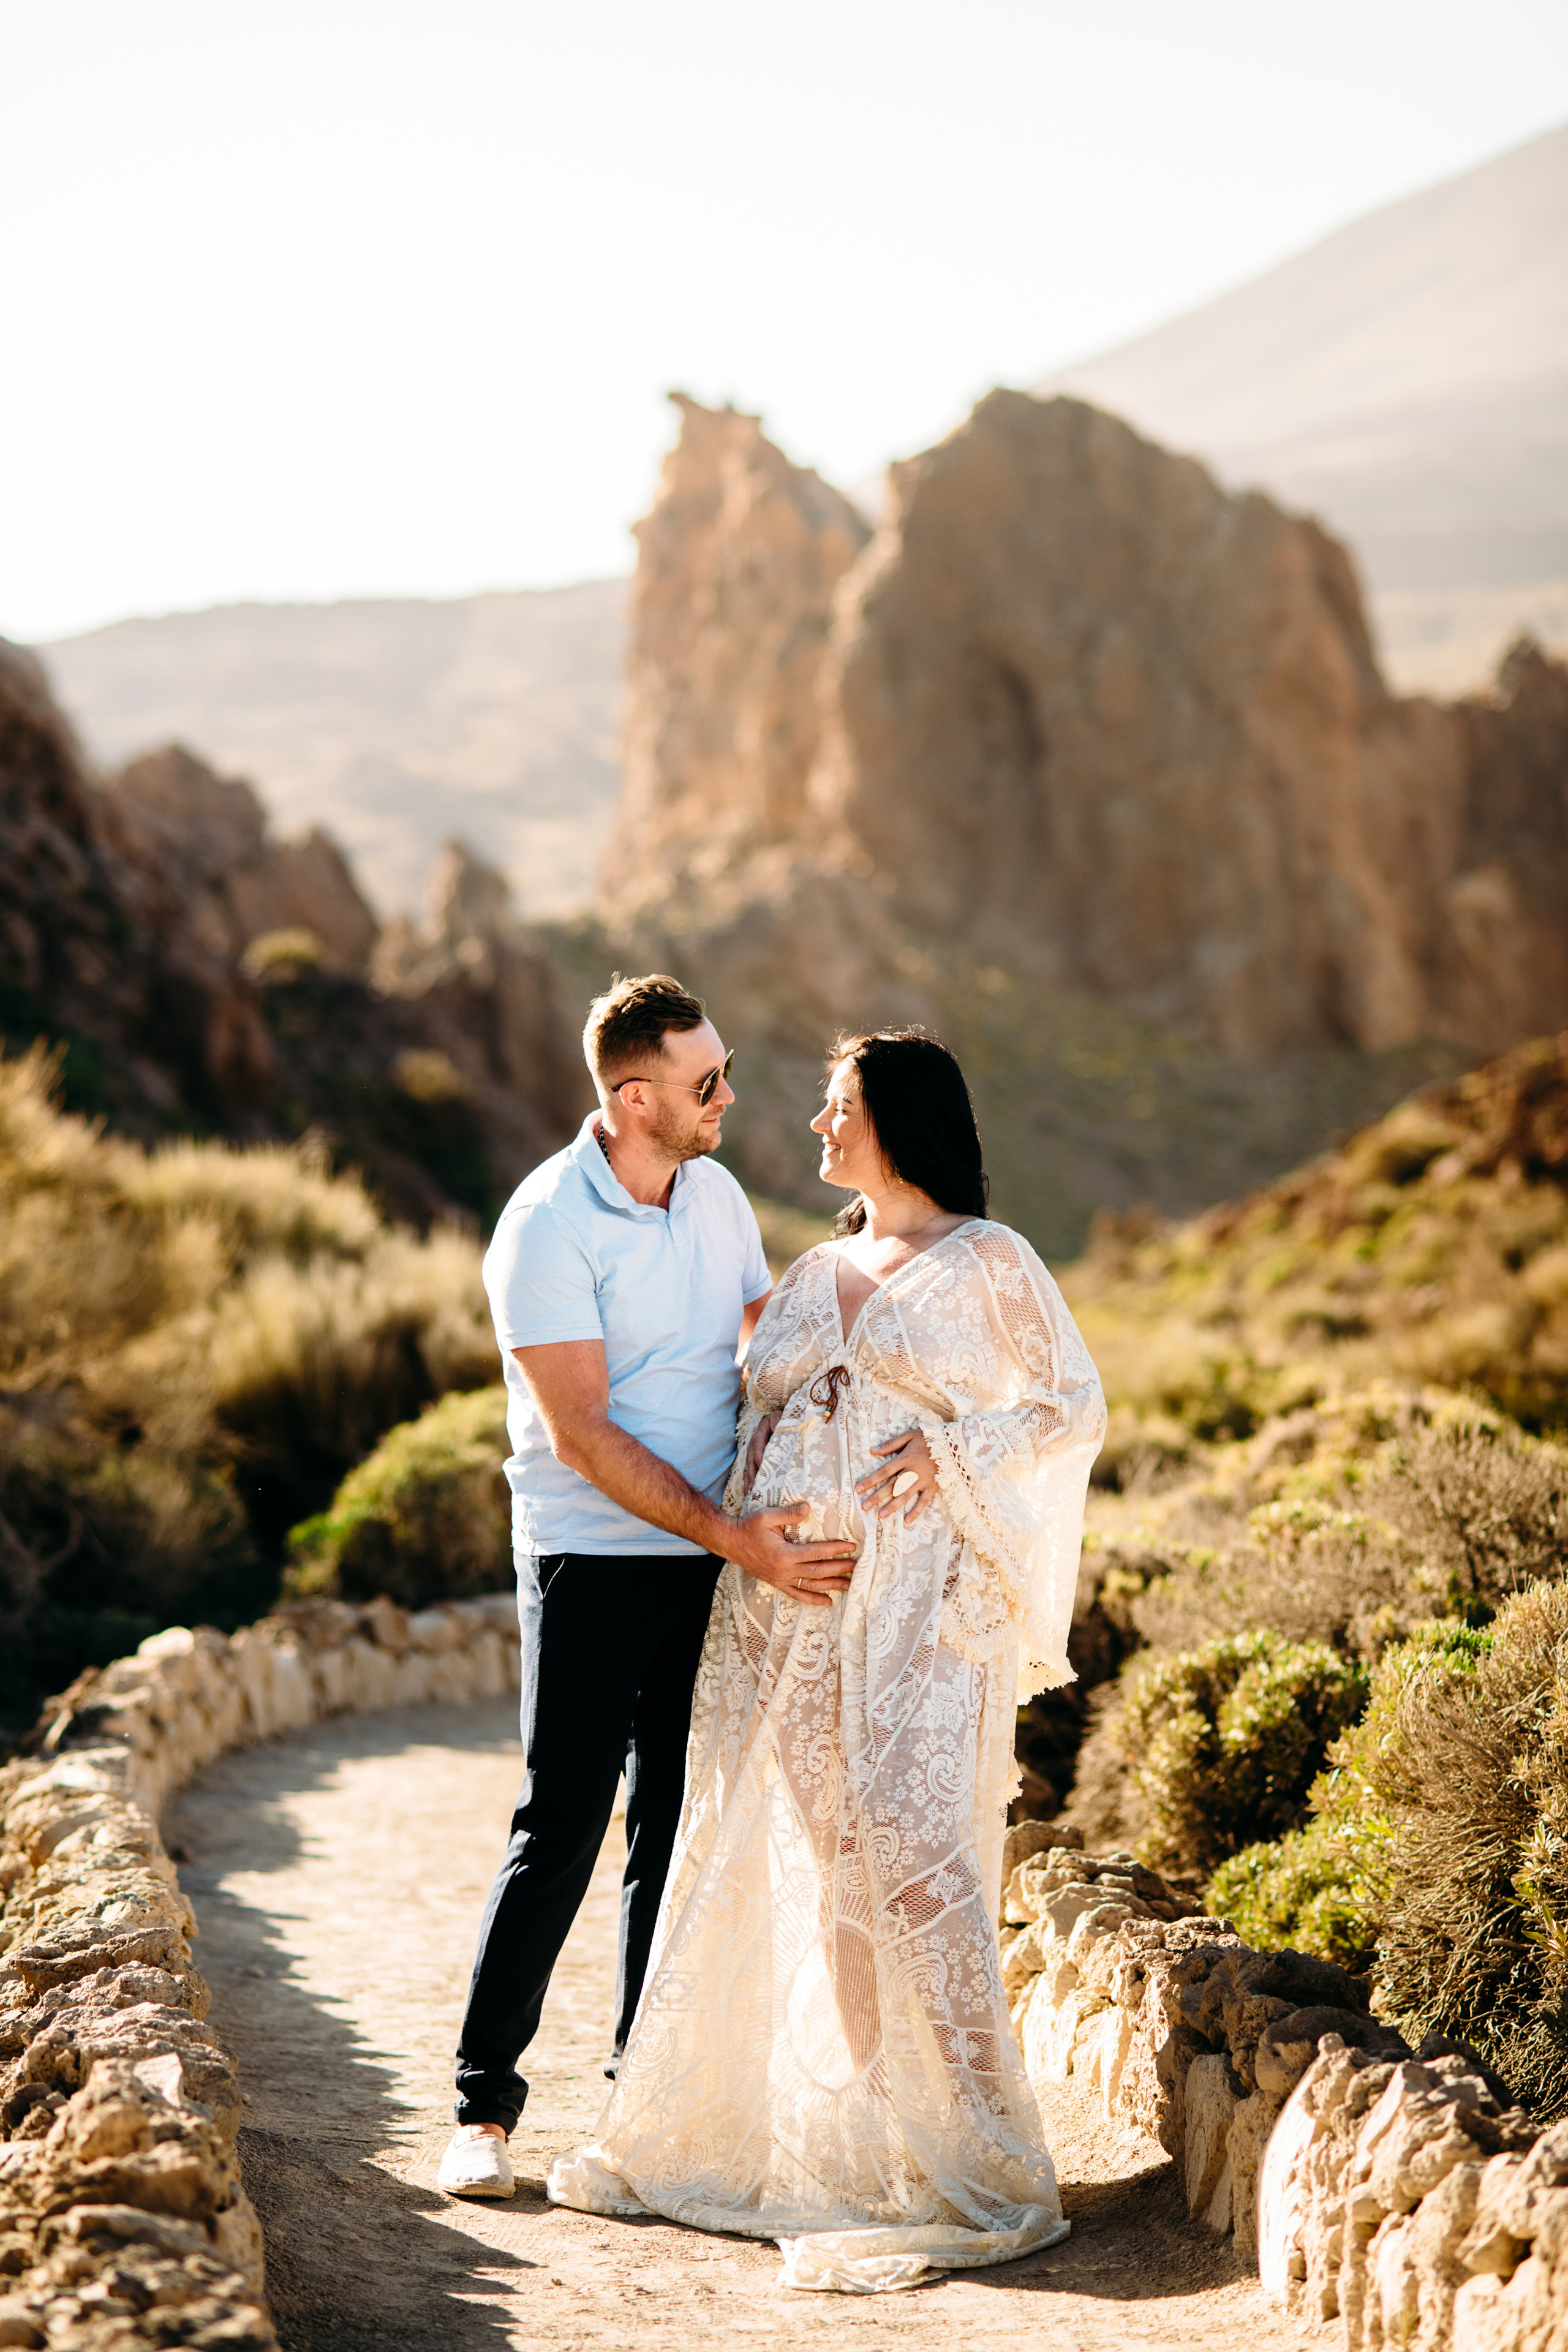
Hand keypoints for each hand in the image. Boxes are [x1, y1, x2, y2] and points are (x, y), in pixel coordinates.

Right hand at [726, 1505, 856, 1605]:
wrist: (730, 1542)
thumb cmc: (748, 1527)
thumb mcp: (767, 1516)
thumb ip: (789, 1513)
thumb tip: (808, 1508)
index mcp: (784, 1554)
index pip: (817, 1552)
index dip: (835, 1549)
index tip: (851, 1546)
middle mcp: (784, 1570)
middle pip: (819, 1571)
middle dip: (840, 1569)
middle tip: (858, 1566)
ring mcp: (781, 1579)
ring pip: (812, 1586)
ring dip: (832, 1586)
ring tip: (850, 1585)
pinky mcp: (777, 1583)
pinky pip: (797, 1595)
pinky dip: (813, 1599)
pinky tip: (827, 1602)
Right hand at [741, 1411, 780, 1499]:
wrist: (773, 1419)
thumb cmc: (778, 1420)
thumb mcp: (778, 1418)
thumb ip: (777, 1422)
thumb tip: (777, 1428)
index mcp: (759, 1437)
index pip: (758, 1451)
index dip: (760, 1462)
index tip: (763, 1474)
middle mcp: (752, 1447)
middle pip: (751, 1464)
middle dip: (752, 1477)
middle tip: (754, 1491)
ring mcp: (751, 1455)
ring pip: (748, 1470)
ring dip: (748, 1483)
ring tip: (750, 1496)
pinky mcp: (753, 1461)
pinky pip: (749, 1473)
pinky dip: (749, 1484)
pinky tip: (750, 1495)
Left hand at [856, 1429, 937, 1524]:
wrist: (954, 1443)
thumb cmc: (929, 1438)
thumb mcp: (909, 1435)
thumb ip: (891, 1444)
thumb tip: (872, 1450)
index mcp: (906, 1458)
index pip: (884, 1471)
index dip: (870, 1480)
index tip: (858, 1489)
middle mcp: (913, 1471)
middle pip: (892, 1486)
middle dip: (877, 1497)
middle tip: (865, 1506)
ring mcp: (924, 1480)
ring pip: (906, 1495)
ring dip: (893, 1506)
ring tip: (881, 1515)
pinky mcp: (934, 1486)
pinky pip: (924, 1501)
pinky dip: (916, 1511)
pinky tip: (907, 1520)